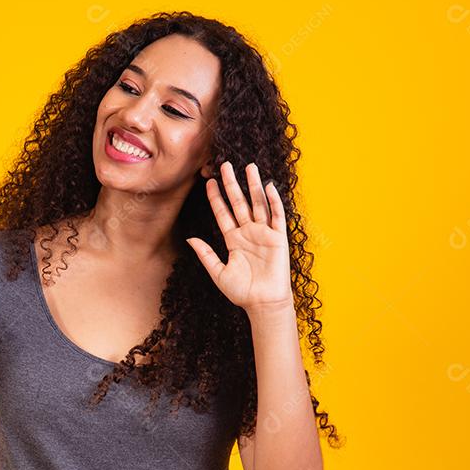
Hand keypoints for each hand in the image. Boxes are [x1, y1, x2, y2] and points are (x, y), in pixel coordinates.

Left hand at [185, 161, 292, 314]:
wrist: (263, 303)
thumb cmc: (241, 292)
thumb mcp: (218, 272)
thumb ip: (205, 254)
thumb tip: (190, 239)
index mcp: (233, 239)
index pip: (223, 213)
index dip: (216, 198)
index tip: (209, 182)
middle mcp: (248, 232)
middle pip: (239, 203)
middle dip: (232, 184)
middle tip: (225, 165)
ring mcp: (264, 233)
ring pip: (258, 204)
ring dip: (253, 186)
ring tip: (249, 167)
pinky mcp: (279, 238)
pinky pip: (277, 216)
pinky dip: (274, 202)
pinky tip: (268, 187)